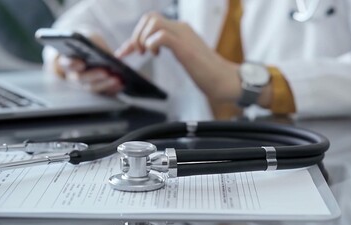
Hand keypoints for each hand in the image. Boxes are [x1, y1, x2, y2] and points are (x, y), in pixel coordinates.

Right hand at [48, 34, 122, 95]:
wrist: (89, 48)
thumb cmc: (88, 40)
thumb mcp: (90, 37)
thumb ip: (93, 43)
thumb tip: (106, 54)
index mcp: (65, 60)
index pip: (66, 63)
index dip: (72, 64)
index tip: (81, 64)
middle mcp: (71, 74)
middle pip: (80, 78)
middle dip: (94, 75)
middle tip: (105, 72)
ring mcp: (83, 83)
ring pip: (91, 87)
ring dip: (104, 84)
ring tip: (117, 80)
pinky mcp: (95, 88)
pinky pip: (102, 91)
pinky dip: (112, 89)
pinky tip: (121, 85)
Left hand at [115, 13, 241, 101]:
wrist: (224, 80)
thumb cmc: (207, 72)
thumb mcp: (184, 55)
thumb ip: (171, 47)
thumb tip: (153, 48)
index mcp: (181, 29)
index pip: (152, 21)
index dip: (135, 34)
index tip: (127, 52)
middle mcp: (181, 28)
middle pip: (149, 17)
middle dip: (136, 35)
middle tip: (137, 53)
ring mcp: (184, 36)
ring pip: (153, 22)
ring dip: (143, 38)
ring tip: (147, 54)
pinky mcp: (185, 47)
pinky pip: (161, 36)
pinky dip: (152, 44)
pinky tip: (155, 55)